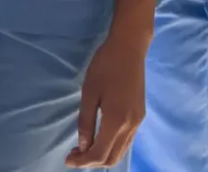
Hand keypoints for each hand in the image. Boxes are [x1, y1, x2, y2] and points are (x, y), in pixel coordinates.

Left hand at [67, 23, 147, 167]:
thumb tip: (83, 146)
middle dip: (92, 162)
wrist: (129, 48)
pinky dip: (111, 146)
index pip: (99, 153)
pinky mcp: (140, 116)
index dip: (83, 161)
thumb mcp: (89, 93)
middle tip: (73, 154)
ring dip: (102, 155)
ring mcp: (138, 122)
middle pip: (112, 158)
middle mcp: (131, 126)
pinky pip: (126, 141)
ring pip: (121, 151)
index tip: (67, 159)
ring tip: (83, 148)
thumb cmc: (105, 66)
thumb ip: (86, 122)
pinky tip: (98, 138)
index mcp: (117, 121)